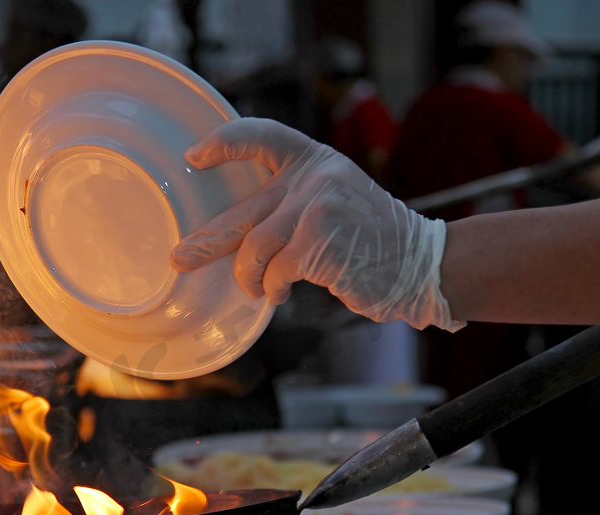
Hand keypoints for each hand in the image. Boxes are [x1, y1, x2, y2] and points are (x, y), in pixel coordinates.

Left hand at [170, 118, 464, 331]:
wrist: (420, 262)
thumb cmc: (369, 238)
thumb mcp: (335, 197)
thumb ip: (293, 200)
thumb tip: (236, 231)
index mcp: (315, 159)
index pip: (263, 136)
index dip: (225, 142)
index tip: (194, 156)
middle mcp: (315, 177)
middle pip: (245, 211)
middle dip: (208, 239)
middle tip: (179, 258)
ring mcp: (317, 208)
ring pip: (255, 249)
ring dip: (250, 277)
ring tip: (258, 289)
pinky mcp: (319, 244)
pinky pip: (275, 272)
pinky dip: (273, 289)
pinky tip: (282, 294)